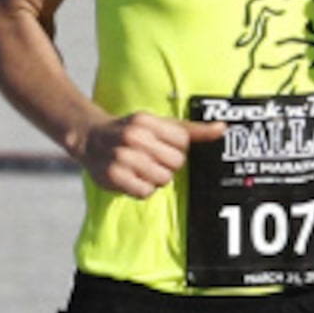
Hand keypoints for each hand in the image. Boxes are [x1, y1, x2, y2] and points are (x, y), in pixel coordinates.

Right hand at [80, 110, 225, 197]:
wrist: (90, 139)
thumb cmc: (131, 132)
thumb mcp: (159, 125)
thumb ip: (191, 130)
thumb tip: (223, 128)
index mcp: (146, 120)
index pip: (183, 142)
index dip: (176, 149)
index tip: (161, 146)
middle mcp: (133, 136)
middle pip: (175, 163)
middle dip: (167, 165)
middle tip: (150, 159)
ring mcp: (122, 157)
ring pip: (162, 179)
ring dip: (155, 179)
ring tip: (141, 169)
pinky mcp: (114, 176)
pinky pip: (145, 192)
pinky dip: (142, 189)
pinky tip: (133, 179)